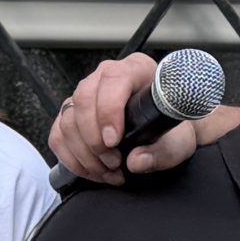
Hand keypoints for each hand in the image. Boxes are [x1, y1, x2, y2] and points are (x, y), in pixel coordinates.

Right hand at [48, 54, 198, 183]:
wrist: (169, 134)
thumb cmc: (175, 130)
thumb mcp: (180, 143)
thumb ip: (162, 153)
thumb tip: (136, 161)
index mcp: (137, 70)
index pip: (113, 80)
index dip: (108, 111)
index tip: (113, 141)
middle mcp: (107, 77)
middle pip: (83, 100)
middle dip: (95, 140)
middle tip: (114, 163)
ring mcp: (86, 94)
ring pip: (68, 121)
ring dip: (85, 154)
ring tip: (108, 170)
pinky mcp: (73, 114)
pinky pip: (58, 135)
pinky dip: (72, 158)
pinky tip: (93, 170)